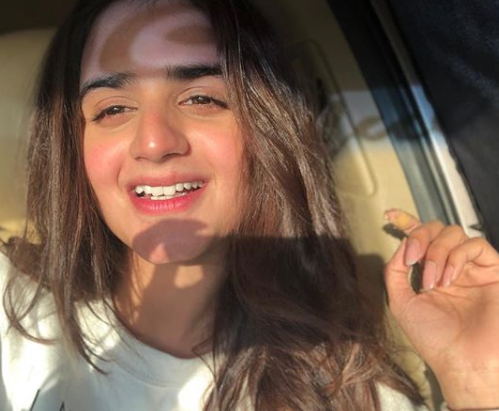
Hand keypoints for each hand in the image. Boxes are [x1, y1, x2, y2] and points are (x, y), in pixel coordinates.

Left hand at [384, 209, 498, 409]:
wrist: (461, 361)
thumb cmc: (433, 338)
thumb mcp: (402, 302)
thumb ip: (395, 272)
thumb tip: (400, 245)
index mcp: (430, 273)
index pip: (420, 240)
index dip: (407, 223)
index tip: (391, 215)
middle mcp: (450, 266)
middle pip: (436, 229)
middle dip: (420, 236)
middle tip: (413, 258)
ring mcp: (471, 268)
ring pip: (454, 233)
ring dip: (436, 252)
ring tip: (433, 281)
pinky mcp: (492, 271)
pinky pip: (476, 245)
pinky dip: (456, 256)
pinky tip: (449, 278)